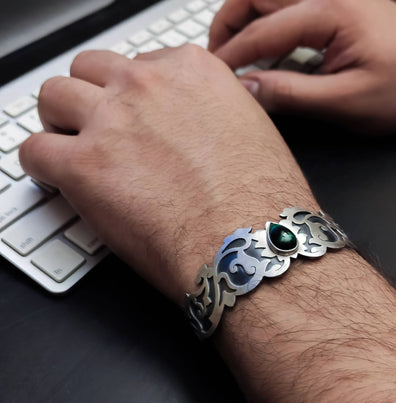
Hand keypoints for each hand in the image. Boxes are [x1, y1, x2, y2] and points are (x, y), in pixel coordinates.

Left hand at [19, 45, 315, 303]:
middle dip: (90, 99)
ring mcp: (112, 121)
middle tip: (96, 129)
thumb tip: (195, 126)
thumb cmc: (260, 201)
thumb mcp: (250, 131)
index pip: (138, 64)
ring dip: (60, 124)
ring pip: (54, 97)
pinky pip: (34, 150)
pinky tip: (60, 182)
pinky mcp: (83, 166)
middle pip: (90, 71)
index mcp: (191, 72)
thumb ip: (212, 115)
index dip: (130, 95)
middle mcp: (148, 86)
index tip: (130, 116)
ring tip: (72, 152)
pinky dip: (41, 166)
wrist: (250, 243)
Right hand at [209, 0, 395, 132]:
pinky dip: (265, 26)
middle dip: (227, 23)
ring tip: (232, 54)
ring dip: (244, 20)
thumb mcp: (345, 100)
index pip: (261, 30)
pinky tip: (262, 53)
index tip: (213, 79)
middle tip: (215, 58)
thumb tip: (246, 89)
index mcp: (330, 10)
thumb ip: (290, 94)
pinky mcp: (336, 9)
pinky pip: (287, 9)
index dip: (231, 56)